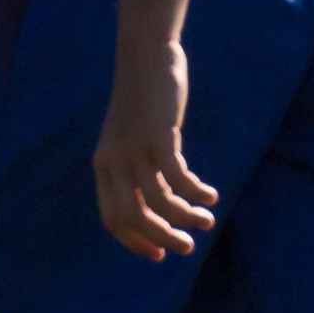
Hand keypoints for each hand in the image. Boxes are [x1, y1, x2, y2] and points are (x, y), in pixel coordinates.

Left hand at [94, 50, 217, 263]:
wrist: (144, 57)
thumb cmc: (142, 99)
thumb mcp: (129, 137)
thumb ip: (136, 166)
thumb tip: (156, 202)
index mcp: (103, 165)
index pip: (112, 219)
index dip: (136, 242)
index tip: (159, 255)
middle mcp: (113, 161)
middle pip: (134, 217)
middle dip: (163, 238)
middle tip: (188, 247)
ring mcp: (134, 149)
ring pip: (158, 202)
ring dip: (185, 218)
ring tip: (206, 221)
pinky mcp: (157, 137)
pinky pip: (178, 178)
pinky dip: (195, 193)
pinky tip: (210, 196)